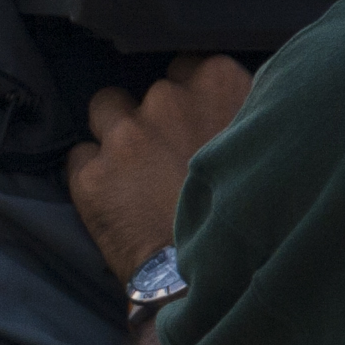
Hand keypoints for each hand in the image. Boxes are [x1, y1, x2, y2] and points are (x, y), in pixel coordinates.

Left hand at [65, 54, 250, 281]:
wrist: (222, 279)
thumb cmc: (254, 216)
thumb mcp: (265, 146)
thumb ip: (243, 115)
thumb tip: (228, 111)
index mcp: (219, 83)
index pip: (189, 65)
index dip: (188, 97)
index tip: (191, 122)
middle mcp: (169, 99)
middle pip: (148, 90)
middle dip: (154, 117)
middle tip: (167, 158)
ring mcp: (127, 134)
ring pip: (104, 108)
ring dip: (114, 133)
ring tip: (132, 172)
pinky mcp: (93, 174)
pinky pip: (78, 157)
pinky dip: (91, 174)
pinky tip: (113, 199)